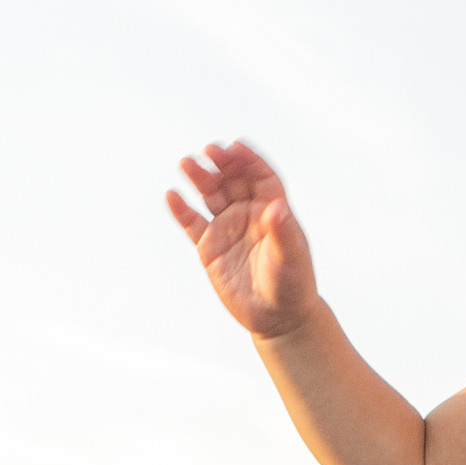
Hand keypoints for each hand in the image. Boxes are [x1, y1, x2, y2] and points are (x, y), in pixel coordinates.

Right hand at [166, 140, 320, 338]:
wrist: (277, 318)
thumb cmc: (292, 285)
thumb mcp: (292, 257)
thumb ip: (283, 231)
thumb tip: (277, 207)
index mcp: (272, 210)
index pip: (260, 176)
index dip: (248, 160)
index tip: (235, 146)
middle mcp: (248, 214)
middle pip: (233, 180)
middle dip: (221, 163)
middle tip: (208, 151)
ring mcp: (228, 229)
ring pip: (211, 196)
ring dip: (200, 178)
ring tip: (186, 163)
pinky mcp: (210, 248)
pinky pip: (193, 223)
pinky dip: (182, 210)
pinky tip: (173, 196)